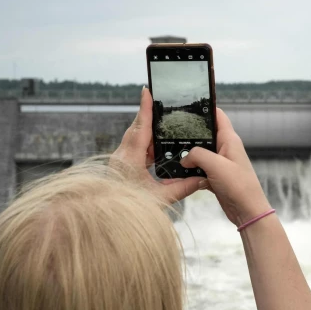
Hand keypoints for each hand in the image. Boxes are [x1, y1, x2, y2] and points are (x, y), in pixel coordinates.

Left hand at [112, 88, 203, 202]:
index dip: (145, 109)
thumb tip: (202, 178)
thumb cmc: (132, 210)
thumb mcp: (162, 199)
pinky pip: (134, 149)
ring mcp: (119, 161)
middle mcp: (121, 157)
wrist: (108, 219)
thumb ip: (183, 188)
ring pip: (135, 139)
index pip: (139, 128)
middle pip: (137, 129)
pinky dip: (146, 145)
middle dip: (149, 117)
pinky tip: (157, 149)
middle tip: (162, 104)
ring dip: (150, 133)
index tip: (147, 90)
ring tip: (164, 126)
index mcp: (129, 160)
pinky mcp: (120, 167)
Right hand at [180, 109, 270, 225]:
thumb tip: (184, 158)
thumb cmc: (239, 186)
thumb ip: (197, 155)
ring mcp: (220, 164)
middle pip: (204, 135)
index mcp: (229, 140)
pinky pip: (199, 170)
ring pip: (199, 154)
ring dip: (186, 156)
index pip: (217, 116)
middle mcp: (225, 149)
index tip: (186, 103)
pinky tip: (177, 175)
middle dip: (188, 134)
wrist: (248, 211)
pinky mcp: (215, 177)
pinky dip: (189, 172)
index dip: (204, 107)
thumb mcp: (216, 165)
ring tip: (169, 154)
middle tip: (169, 132)